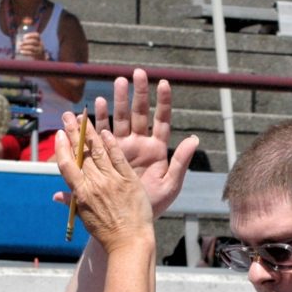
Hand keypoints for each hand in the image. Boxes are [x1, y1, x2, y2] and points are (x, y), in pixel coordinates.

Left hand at [14, 32, 44, 60]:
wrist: (40, 56)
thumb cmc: (34, 47)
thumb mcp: (33, 43)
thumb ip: (28, 40)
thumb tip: (19, 41)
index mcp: (39, 39)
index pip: (36, 35)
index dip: (30, 35)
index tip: (24, 37)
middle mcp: (40, 44)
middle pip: (33, 42)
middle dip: (26, 42)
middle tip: (20, 43)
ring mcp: (39, 50)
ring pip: (32, 48)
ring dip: (25, 47)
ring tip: (19, 47)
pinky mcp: (37, 55)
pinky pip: (31, 53)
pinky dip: (25, 52)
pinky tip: (21, 51)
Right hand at [55, 119, 152, 252]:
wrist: (129, 241)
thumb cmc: (106, 233)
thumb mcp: (85, 218)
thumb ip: (71, 203)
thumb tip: (55, 196)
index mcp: (82, 193)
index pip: (68, 166)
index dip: (62, 148)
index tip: (60, 134)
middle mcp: (96, 184)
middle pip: (82, 154)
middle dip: (73, 133)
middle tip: (68, 116)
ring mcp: (113, 180)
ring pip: (99, 152)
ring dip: (90, 132)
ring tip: (84, 118)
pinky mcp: (129, 180)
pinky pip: (118, 158)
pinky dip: (111, 144)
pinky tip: (106, 131)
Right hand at [90, 68, 198, 218]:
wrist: (129, 219)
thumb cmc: (154, 204)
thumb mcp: (171, 185)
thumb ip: (181, 162)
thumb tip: (194, 140)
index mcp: (157, 149)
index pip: (162, 120)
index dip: (163, 102)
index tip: (163, 83)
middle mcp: (140, 144)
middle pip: (140, 113)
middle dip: (138, 93)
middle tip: (138, 73)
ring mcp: (123, 146)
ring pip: (121, 118)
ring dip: (119, 100)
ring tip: (119, 81)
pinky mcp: (107, 153)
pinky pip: (103, 132)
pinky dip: (100, 118)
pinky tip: (97, 104)